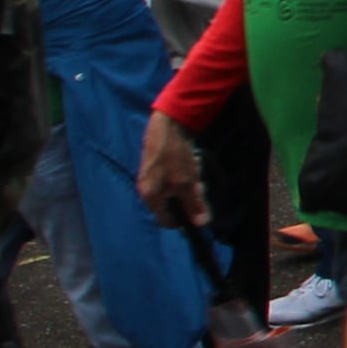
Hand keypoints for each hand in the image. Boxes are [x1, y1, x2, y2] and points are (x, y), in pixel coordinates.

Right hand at [137, 110, 207, 229]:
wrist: (168, 123)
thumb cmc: (175, 156)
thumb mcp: (188, 183)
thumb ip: (194, 204)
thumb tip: (201, 224)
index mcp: (150, 197)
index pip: (165, 220)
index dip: (183, 220)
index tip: (198, 212)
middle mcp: (146, 189)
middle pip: (172, 204)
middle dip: (188, 197)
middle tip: (198, 185)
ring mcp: (150, 176)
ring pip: (174, 190)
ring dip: (188, 184)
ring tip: (195, 168)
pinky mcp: (156, 165)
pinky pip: (173, 177)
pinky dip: (184, 173)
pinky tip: (191, 161)